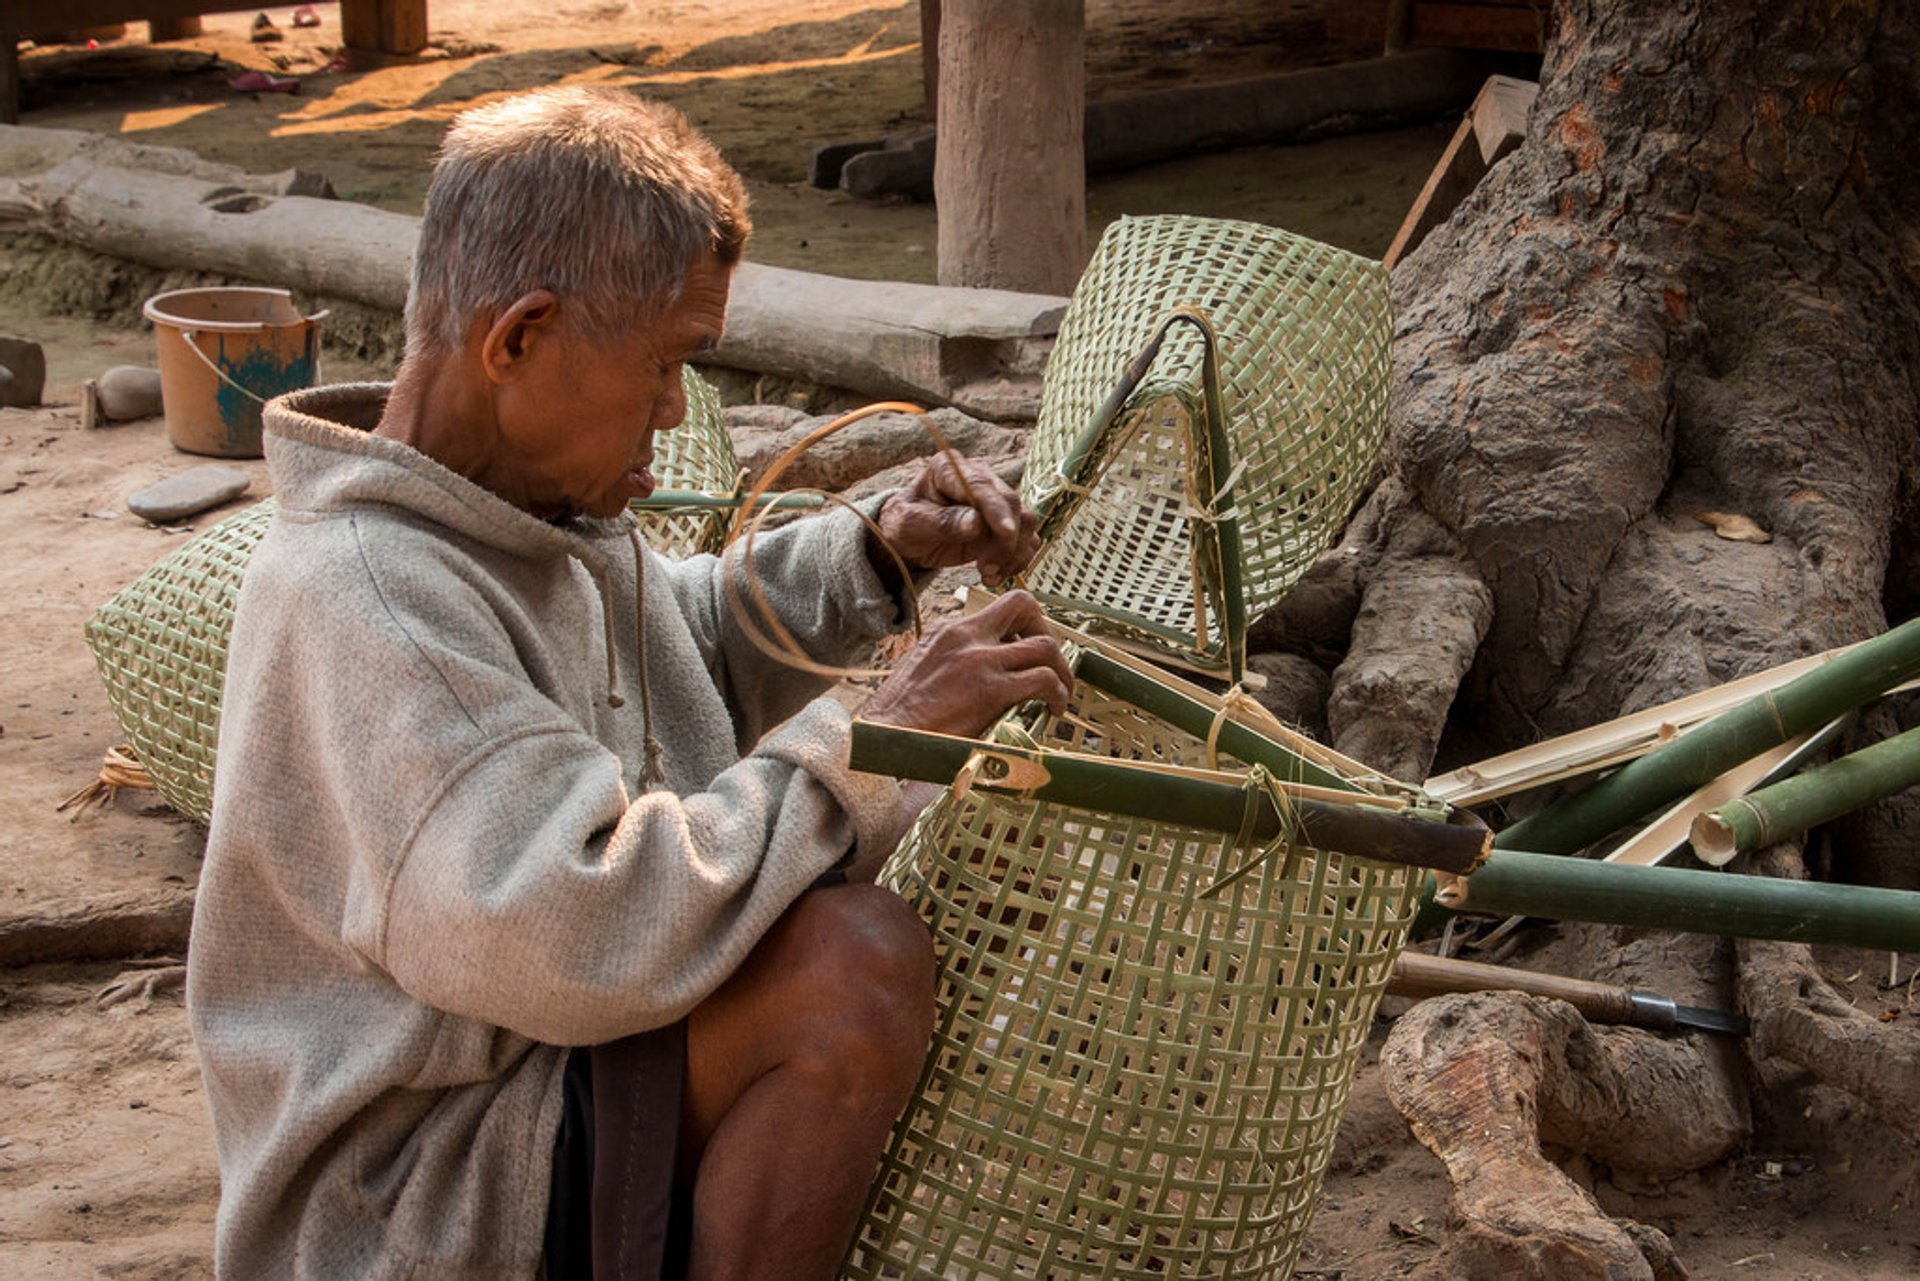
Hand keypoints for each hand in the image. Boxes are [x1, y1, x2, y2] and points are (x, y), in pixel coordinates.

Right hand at [861, 590, 1071, 738]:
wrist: (882, 739)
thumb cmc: (899, 718)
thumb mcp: (922, 670)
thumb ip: (953, 661)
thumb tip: (984, 674)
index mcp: (947, 630)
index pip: (997, 609)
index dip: (1021, 626)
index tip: (1027, 649)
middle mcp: (964, 636)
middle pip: (1024, 606)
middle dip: (1047, 632)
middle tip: (1052, 663)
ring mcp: (979, 661)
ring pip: (1044, 647)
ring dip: (1061, 670)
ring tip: (1060, 693)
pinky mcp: (990, 691)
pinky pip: (1043, 681)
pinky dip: (1058, 694)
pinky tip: (1053, 710)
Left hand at [873, 454, 1040, 586]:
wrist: (909, 539)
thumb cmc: (904, 525)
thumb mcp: (910, 524)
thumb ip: (941, 522)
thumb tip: (976, 523)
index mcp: (949, 468)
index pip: (981, 485)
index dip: (997, 509)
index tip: (1006, 533)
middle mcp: (979, 477)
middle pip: (1011, 503)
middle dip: (1005, 540)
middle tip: (986, 569)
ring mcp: (995, 499)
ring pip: (1026, 521)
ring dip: (1014, 553)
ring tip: (989, 575)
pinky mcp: (1005, 522)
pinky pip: (1027, 538)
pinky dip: (1017, 559)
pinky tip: (995, 574)